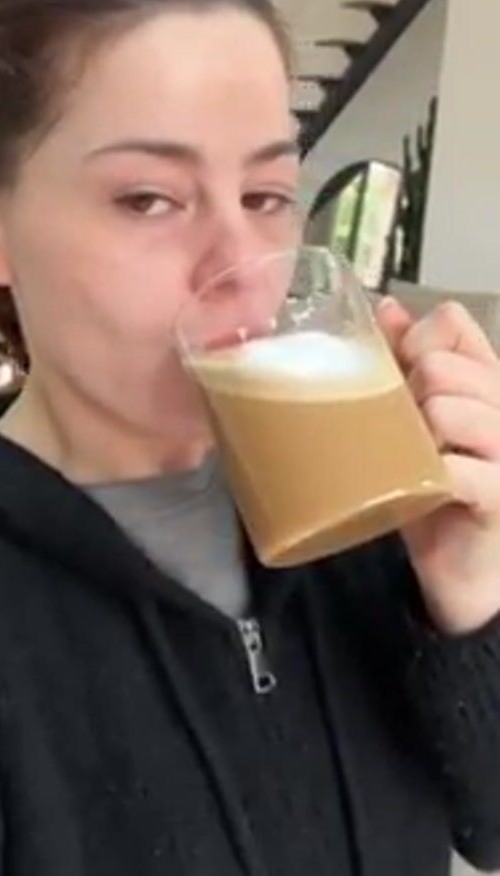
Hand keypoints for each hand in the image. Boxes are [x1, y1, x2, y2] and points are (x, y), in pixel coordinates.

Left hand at [377, 297, 499, 635]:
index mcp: (483, 378)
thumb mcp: (412, 420)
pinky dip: (435, 477)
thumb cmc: (432, 487)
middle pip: (440, 366)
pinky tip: (429, 489)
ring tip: (411, 463)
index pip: (451, 322)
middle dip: (404, 396)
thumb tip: (386, 307)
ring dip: (414, 437)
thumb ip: (403, 363)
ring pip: (448, 408)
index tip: (394, 378)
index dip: (412, 342)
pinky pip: (458, 468)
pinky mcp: (498, 493)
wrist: (458, 568)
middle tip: (399, 434)